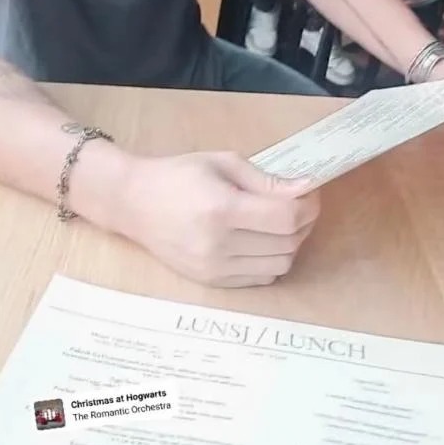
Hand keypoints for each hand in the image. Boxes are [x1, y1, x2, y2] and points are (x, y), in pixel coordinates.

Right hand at [110, 151, 320, 286]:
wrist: (134, 203)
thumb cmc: (178, 175)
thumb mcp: (223, 163)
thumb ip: (266, 179)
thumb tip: (306, 188)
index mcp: (221, 209)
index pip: (285, 218)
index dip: (308, 206)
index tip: (309, 192)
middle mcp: (218, 245)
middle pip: (287, 244)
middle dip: (304, 222)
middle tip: (299, 204)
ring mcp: (214, 268)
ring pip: (279, 265)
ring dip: (290, 244)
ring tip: (280, 223)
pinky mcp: (212, 282)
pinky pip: (261, 278)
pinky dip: (271, 260)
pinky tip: (262, 240)